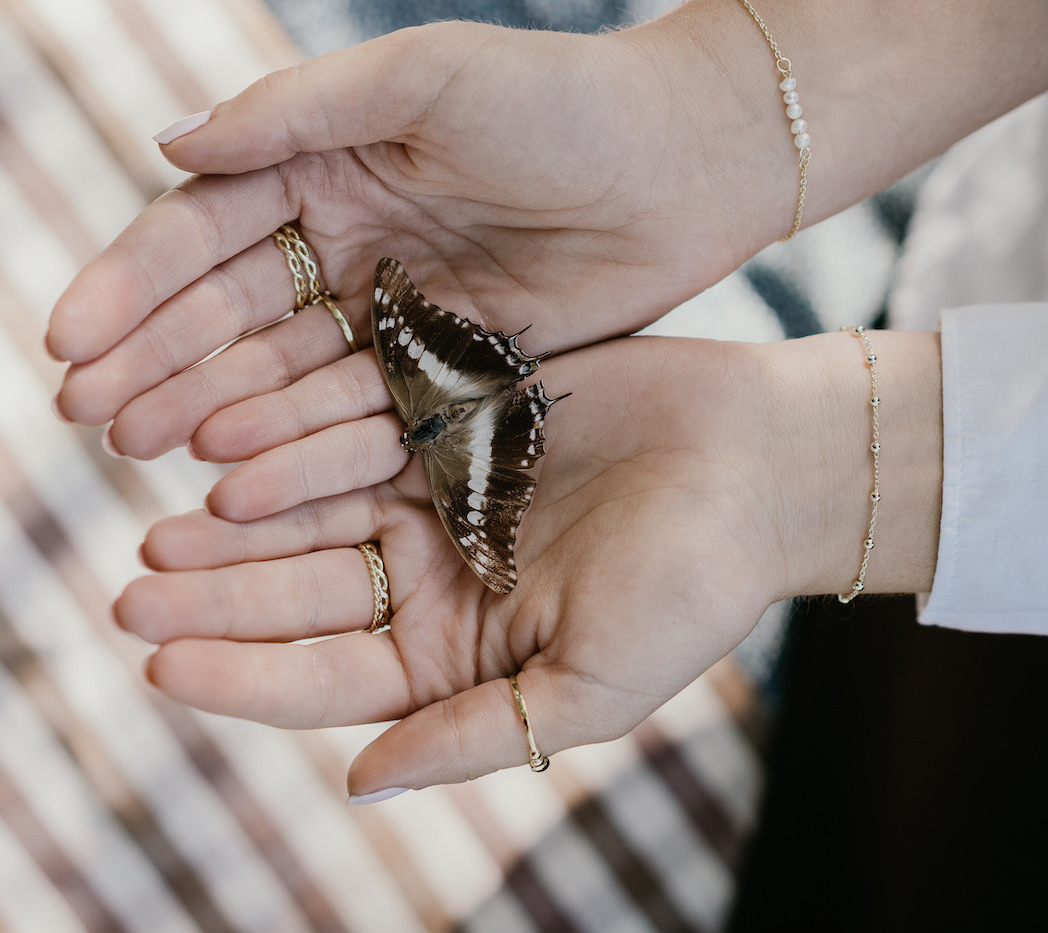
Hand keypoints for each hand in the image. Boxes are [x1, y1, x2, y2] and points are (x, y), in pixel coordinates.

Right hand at [46, 16, 775, 459]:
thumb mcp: (423, 79)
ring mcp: (398, 309)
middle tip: (91, 418)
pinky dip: (304, 438)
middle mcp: (350, 241)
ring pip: (288, 369)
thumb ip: (297, 112)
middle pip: (233, 313)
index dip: (134, 287)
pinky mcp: (451, 363)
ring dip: (215, 407)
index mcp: (328, 166)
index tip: (70, 343)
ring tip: (147, 452)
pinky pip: (364, 408)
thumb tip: (164, 141)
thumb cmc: (559, 100)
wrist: (680, 163)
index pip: (206, 234)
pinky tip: (243, 469)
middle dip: (158, 361)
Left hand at [113, 331, 940, 795]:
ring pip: (322, 506)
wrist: (761, 463)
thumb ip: (478, 734)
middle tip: (137, 592)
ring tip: (168, 526)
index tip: (162, 670)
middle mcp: (444, 568)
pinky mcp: (458, 412)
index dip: (248, 674)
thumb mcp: (592, 685)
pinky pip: (365, 424)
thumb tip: (359, 784)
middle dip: (225, 595)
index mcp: (468, 646)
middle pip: (312, 586)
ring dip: (246, 517)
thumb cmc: (696, 582)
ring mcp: (446, 486)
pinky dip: (303, 435)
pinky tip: (237, 442)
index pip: (336, 673)